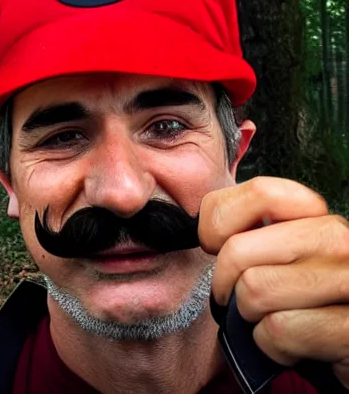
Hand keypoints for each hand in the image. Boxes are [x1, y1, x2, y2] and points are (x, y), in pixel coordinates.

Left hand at [199, 177, 348, 387]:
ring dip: (252, 316)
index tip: (217, 246)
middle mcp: (339, 240)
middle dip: (226, 282)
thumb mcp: (280, 253)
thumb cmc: (304, 299)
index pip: (260, 192)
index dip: (220, 223)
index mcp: (320, 216)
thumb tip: (204, 226)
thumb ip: (250, 230)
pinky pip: (276, 330)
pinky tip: (294, 345)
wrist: (346, 342)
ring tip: (275, 318)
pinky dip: (272, 346)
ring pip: (252, 292)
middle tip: (238, 296)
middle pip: (238, 250)